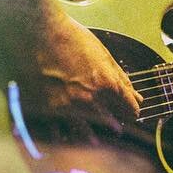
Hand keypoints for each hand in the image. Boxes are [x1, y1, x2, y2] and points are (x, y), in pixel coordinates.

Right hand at [23, 0, 140, 127]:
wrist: (36, 30)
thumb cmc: (69, 37)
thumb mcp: (102, 53)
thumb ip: (121, 77)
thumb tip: (136, 96)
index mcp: (105, 84)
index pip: (128, 108)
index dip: (131, 110)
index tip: (131, 112)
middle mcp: (88, 99)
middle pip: (110, 124)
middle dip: (115, 125)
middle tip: (116, 128)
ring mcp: (66, 107)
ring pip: (85, 134)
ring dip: (92, 137)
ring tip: (96, 141)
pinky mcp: (44, 110)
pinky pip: (58, 134)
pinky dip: (65, 138)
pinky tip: (68, 139)